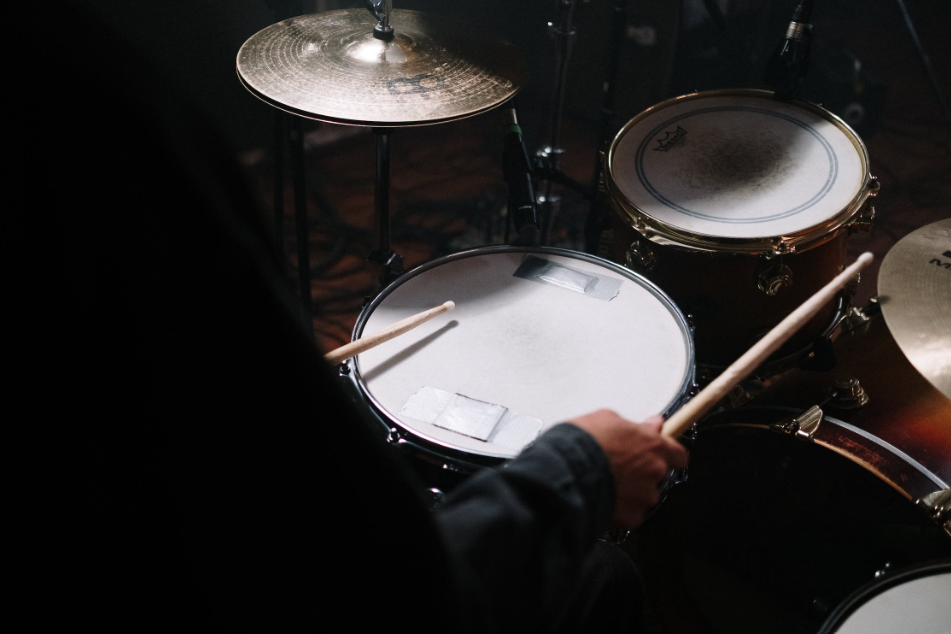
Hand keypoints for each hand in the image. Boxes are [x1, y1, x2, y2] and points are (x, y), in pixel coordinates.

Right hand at [569, 410, 687, 527]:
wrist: (566, 471)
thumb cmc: (583, 442)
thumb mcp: (607, 419)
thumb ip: (634, 425)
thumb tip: (649, 425)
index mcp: (653, 445)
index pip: (678, 453)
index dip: (668, 454)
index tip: (661, 453)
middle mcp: (655, 471)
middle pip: (658, 475)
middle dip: (643, 472)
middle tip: (620, 466)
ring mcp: (645, 496)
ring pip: (644, 495)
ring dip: (631, 491)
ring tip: (607, 483)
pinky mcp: (632, 517)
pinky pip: (631, 513)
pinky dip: (620, 508)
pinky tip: (604, 497)